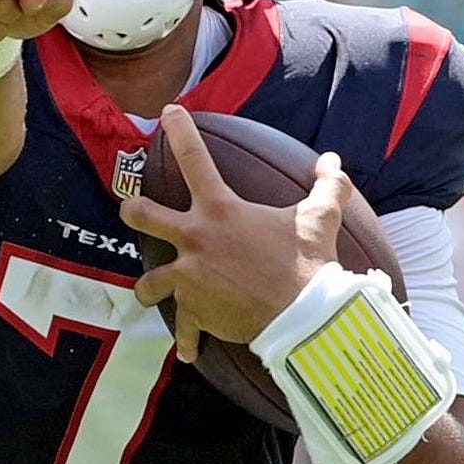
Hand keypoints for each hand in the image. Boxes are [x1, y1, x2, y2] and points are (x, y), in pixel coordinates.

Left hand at [120, 105, 352, 360]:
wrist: (302, 317)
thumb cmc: (308, 264)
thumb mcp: (320, 219)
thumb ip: (328, 187)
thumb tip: (334, 160)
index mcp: (221, 210)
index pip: (195, 158)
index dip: (179, 130)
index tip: (167, 113)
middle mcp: (195, 239)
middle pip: (143, 216)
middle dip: (132, 210)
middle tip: (129, 209)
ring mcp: (190, 278)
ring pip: (149, 281)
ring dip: (150, 287)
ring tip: (151, 291)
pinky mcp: (195, 312)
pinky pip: (184, 330)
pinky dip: (188, 340)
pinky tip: (188, 351)